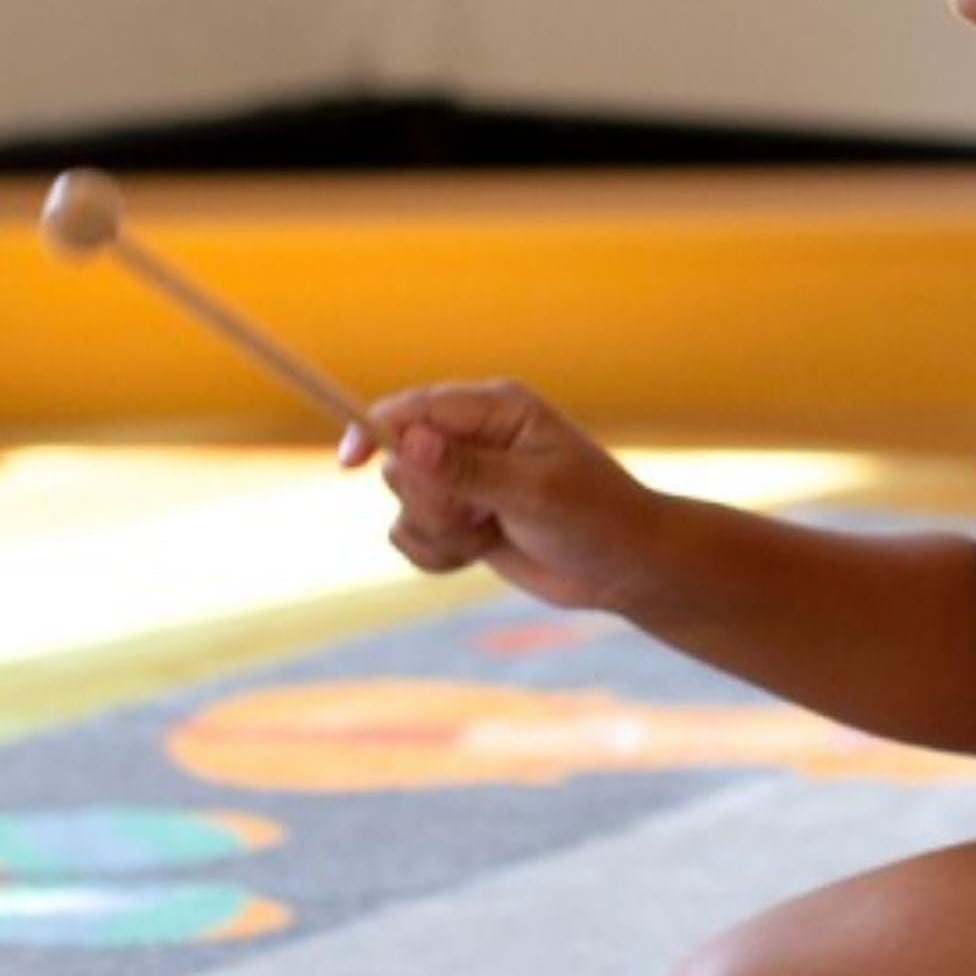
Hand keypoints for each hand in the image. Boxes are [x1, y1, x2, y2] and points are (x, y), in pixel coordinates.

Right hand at [339, 381, 662, 612]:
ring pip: (404, 504)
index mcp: (497, 409)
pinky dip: (438, 555)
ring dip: (438, 534)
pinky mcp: (460, 517)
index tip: (352, 460)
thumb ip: (468, 470)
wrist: (623, 568)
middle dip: (431, 503)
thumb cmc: (596, 519)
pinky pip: (412, 536)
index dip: (377, 428)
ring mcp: (464, 478)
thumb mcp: (535, 493)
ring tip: (488, 535)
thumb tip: (408, 442)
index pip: (417, 407)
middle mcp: (474, 436)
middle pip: (402, 461)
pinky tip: (479, 554)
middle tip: (479, 517)